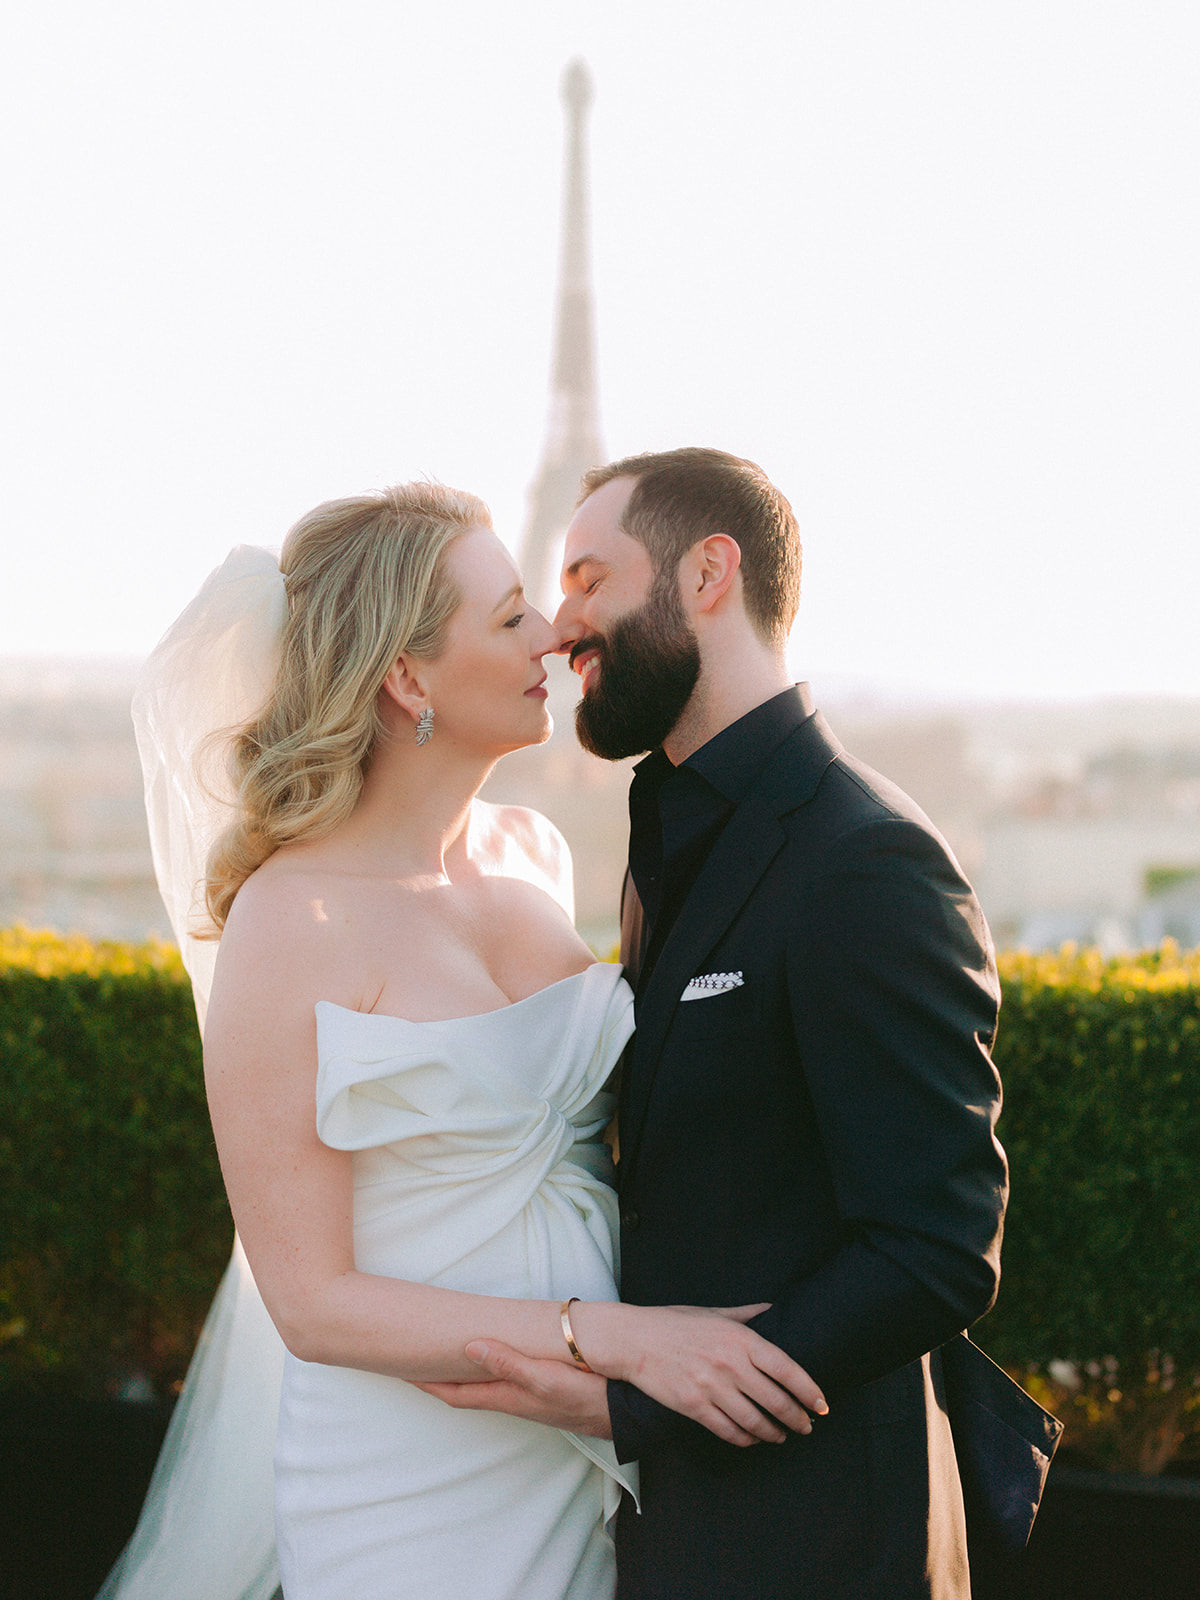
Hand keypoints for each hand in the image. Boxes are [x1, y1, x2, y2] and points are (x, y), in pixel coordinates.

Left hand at [415, 1341, 612, 1438]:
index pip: (456, 1393)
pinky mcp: (542, 1390)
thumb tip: (469, 1348)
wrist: (624, 1411)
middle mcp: (512, 1399)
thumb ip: (509, 1363)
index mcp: (507, 1397)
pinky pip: (502, 1381)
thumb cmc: (586, 1395)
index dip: (428, 1384)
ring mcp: (527, 1397)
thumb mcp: (546, 1379)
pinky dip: (487, 1370)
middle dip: (438, 1379)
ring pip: (483, 1386)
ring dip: (461, 1375)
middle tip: (414, 1360)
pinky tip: (492, 1358)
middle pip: (464, 1391)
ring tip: (444, 1356)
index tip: (401, 1372)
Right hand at [569, 1301, 827, 1447]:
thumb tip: (773, 1310)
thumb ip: (747, 1314)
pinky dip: (746, 1439)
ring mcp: (712, 1387)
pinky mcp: (694, 1407)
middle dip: (798, 1418)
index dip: (809, 1390)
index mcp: (739, 1337)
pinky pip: (729, 1431)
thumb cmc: (673, 1323)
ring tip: (783, 1435)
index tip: (822, 1404)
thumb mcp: (713, 1311)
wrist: (632, 1339)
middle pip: (776, 1400)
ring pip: (755, 1421)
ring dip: (774, 1433)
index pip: (786, 1368)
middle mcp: (729, 1364)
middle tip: (807, 1425)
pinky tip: (753, 1439)